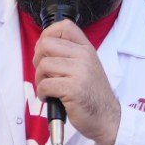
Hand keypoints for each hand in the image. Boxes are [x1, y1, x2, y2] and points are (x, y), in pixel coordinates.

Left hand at [32, 21, 121, 144]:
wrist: (107, 118)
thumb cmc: (92, 95)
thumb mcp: (87, 67)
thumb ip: (70, 54)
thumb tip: (42, 46)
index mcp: (86, 49)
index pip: (64, 26)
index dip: (48, 34)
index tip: (45, 50)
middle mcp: (84, 57)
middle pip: (46, 44)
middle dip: (38, 59)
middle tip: (44, 73)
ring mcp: (80, 72)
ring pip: (43, 65)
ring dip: (39, 79)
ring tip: (48, 88)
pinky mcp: (73, 89)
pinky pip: (45, 85)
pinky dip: (42, 93)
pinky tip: (49, 97)